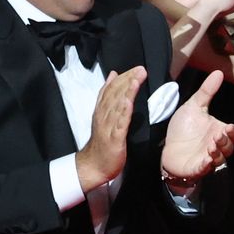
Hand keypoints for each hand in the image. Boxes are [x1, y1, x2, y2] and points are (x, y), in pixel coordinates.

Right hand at [75, 67, 143, 189]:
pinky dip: (123, 113)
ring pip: (117, 106)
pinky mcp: (114, 139)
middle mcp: (103, 116)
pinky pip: (119, 125)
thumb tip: (113, 75)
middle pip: (115, 95)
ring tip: (136, 81)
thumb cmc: (102, 141)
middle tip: (140, 69)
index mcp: (102, 110)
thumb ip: (107, 95)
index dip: (123, 78)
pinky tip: (129, 104)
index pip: (111, 89)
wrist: (93, 165)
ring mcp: (108, 127)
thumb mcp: (103, 115)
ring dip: (126, 93)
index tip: (135, 68)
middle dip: (127, 80)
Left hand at [162, 71, 233, 181]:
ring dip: (217, 152)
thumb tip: (218, 72)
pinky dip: (207, 165)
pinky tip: (206, 159)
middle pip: (229, 147)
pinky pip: (205, 169)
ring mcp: (206, 158)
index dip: (233, 132)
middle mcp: (215, 146)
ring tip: (210, 145)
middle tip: (217, 135)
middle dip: (226, 142)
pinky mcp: (196, 168)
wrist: (166, 147)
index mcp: (217, 131)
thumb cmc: (183, 129)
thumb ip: (206, 91)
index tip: (228, 126)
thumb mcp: (193, 106)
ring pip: (220, 158)